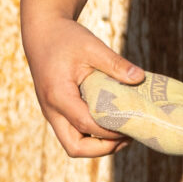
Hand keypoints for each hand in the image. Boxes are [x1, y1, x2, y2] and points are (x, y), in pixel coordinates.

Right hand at [23, 12, 141, 158]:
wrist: (41, 32)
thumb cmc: (65, 38)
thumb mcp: (92, 47)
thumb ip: (115, 64)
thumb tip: (141, 78)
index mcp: (58, 95)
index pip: (87, 125)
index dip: (111, 131)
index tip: (133, 124)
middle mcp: (51, 110)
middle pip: (75, 147)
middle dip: (102, 149)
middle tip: (126, 137)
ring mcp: (51, 113)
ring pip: (72, 144)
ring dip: (97, 146)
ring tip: (121, 134)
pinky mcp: (56, 111)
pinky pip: (72, 132)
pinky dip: (91, 135)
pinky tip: (111, 123)